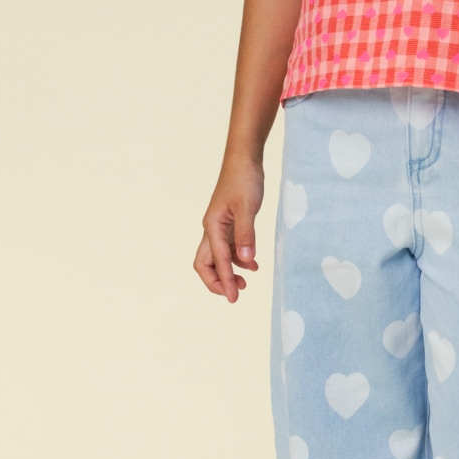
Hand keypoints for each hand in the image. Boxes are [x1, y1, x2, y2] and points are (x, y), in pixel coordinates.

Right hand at [195, 155, 264, 302]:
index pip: (217, 261)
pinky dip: (238, 258)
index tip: (234, 298)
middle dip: (218, 281)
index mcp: (212, 227)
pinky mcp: (229, 223)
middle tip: (236, 292)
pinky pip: (229, 248)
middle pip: (206, 263)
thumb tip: (246, 260)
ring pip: (218, 257)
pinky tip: (252, 263)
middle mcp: (211, 229)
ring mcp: (220, 227)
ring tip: (247, 280)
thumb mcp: (248, 207)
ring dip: (230, 271)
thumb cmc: (244, 180)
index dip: (225, 282)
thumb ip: (246, 234)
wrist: (244, 160)